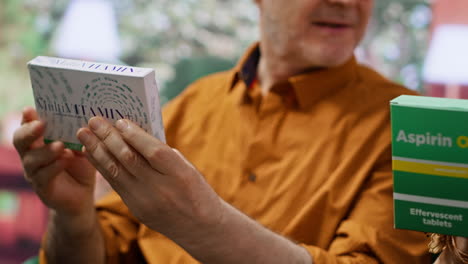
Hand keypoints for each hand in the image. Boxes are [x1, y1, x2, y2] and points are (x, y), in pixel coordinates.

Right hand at [13, 107, 96, 216]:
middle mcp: (32, 154)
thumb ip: (82, 134)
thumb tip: (90, 118)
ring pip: (31, 159)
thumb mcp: (84, 146)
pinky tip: (65, 159)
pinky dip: (54, 166)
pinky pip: (43, 176)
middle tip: (41, 124)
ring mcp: (34, 171)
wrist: (83, 194)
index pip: (27, 126)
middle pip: (20, 140)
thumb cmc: (81, 165)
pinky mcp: (42, 187)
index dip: (27, 118)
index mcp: (39, 140)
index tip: (30, 109)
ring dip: (46, 151)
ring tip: (60, 145)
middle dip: (29, 131)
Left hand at [76, 117, 223, 237]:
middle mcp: (161, 189)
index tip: (120, 120)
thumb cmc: (196, 191)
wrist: (199, 227)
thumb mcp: (188, 169)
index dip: (135, 135)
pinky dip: (102, 165)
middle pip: (129, 159)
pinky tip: (92, 152)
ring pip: (116, 171)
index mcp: (180, 175)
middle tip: (94, 120)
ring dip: (98, 150)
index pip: (153, 151)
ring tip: (84, 133)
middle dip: (109, 137)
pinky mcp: (135, 208)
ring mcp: (145, 201)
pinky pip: (115, 183)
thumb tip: (135, 135)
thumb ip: (164, 154)